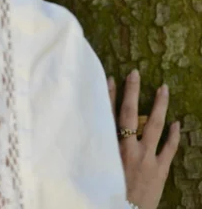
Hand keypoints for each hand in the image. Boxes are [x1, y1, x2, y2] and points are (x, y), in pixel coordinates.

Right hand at [108, 70, 179, 208]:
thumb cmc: (107, 193)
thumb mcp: (97, 169)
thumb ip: (96, 149)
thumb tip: (91, 130)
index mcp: (110, 148)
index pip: (108, 115)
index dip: (110, 96)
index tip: (111, 78)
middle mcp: (128, 149)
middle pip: (130, 114)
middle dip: (132, 92)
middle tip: (135, 73)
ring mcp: (146, 159)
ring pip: (154, 126)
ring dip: (159, 106)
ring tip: (163, 89)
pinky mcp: (160, 171)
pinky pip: (169, 150)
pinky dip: (174, 136)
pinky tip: (177, 123)